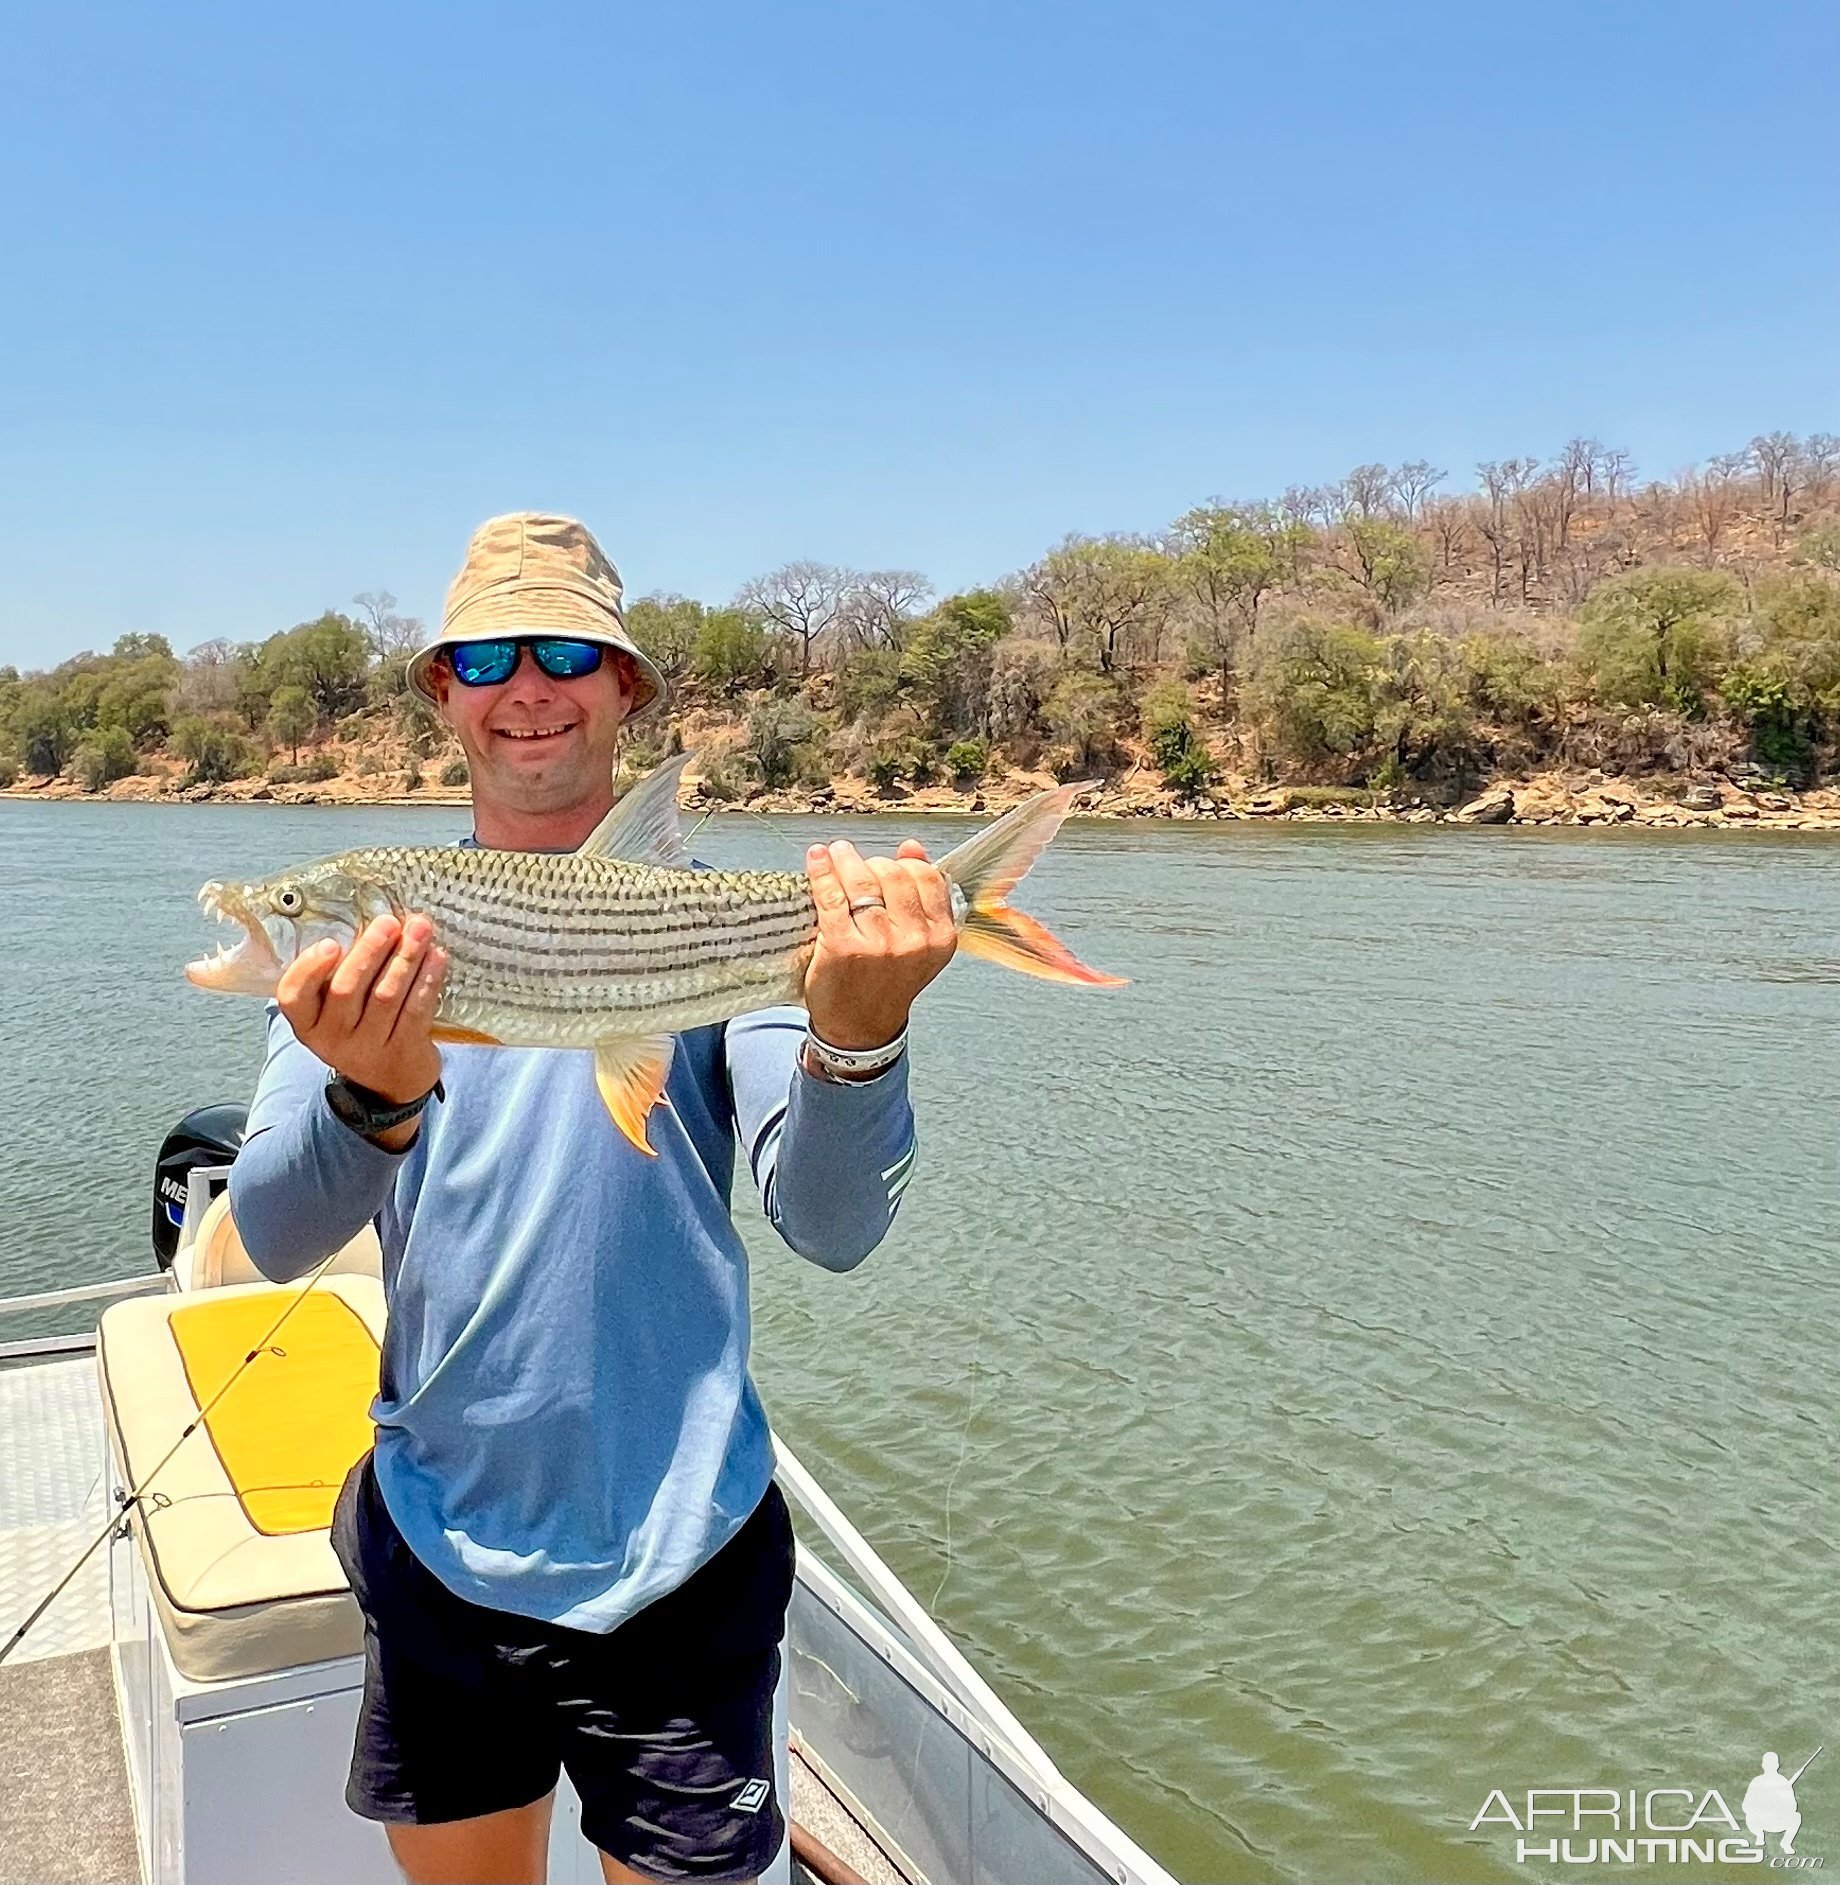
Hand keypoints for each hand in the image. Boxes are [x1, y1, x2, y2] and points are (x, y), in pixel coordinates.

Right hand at [276, 914, 448, 1105]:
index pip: (294, 997)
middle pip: (347, 990)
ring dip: (405, 958)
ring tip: (420, 929)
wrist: (392, 1082)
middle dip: (370, 951)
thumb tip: (367, 920)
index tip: (330, 943)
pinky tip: (437, 957)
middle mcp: (332, 1038)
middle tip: (389, 923)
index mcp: (308, 1022)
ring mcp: (368, 1048)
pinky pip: (416, 1010)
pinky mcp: (404, 1051)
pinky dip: (428, 980)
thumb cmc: (362, 1027)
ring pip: (386, 996)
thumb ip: (340, 974)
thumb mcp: (337, 1010)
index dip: (309, 969)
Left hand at [803, 839, 956, 1052]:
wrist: (860, 1028)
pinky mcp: (843, 946)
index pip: (926, 877)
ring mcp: (879, 944)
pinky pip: (832, 896)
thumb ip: (921, 895)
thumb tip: (912, 848)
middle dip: (872, 863)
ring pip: (863, 881)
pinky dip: (821, 872)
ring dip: (845, 860)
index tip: (887, 866)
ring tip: (835, 854)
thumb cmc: (886, 984)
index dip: (904, 863)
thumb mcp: (918, 944)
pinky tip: (816, 859)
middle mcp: (914, 940)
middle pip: (893, 874)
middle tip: (855, 863)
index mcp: (939, 937)